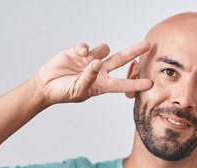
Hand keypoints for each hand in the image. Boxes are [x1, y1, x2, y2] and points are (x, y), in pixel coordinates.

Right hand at [36, 40, 152, 106]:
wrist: (46, 86)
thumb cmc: (64, 93)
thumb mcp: (78, 90)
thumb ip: (89, 78)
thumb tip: (97, 63)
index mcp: (102, 84)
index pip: (122, 83)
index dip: (136, 83)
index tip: (150, 83)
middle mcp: (99, 71)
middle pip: (121, 59)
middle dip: (134, 51)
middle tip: (147, 45)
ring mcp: (90, 60)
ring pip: (104, 49)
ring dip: (99, 51)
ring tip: (85, 59)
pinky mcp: (79, 52)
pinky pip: (86, 46)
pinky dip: (83, 49)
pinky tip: (78, 54)